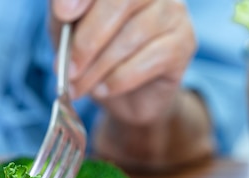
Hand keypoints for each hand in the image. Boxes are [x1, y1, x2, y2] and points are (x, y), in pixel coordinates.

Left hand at [51, 0, 194, 123]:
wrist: (125, 97)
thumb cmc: (93, 55)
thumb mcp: (67, 32)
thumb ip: (63, 14)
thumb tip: (63, 9)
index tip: (63, 13)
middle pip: (121, 1)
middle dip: (88, 40)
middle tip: (68, 69)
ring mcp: (173, 12)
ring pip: (132, 36)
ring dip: (97, 68)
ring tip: (78, 87)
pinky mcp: (184, 43)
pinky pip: (150, 60)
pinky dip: (118, 79)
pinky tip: (103, 90)